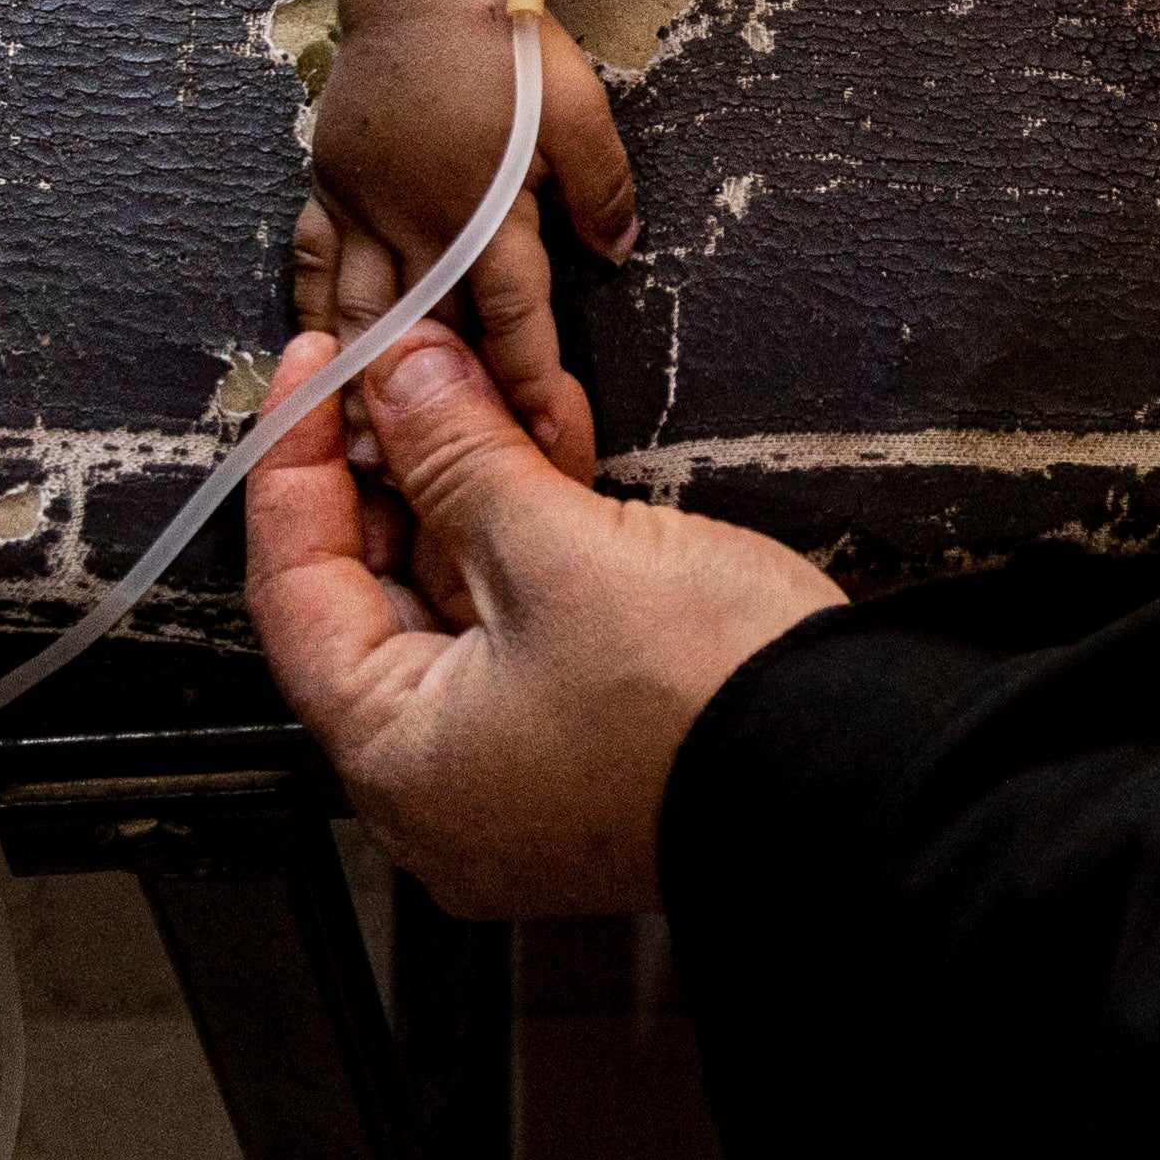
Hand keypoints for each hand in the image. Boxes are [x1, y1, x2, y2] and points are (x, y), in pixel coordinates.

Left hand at [249, 324, 843, 918]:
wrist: (863, 772)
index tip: (320, 370)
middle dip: (394, 472)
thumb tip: (401, 379)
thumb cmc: (708, 702)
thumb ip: (457, 454)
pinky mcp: (584, 755)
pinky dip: (521, 552)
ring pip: (451, 612)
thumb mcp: (560, 549)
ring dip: (465, 499)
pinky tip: (540, 462)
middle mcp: (439, 790)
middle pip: (370, 601)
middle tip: (406, 370)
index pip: (296, 589)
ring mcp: (515, 780)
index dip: (298, 462)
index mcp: (397, 762)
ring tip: (486, 396)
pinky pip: (518, 638)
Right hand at [295, 0, 625, 484]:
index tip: (545, 446)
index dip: (528, 384)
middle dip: (425, 412)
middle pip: (418, 332)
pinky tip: (312, 363)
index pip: (510, 316)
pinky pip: (308, 264)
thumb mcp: (581, 110)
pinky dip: (311, 319)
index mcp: (482, 200)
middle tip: (431, 485)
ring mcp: (358, 201)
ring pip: (348, 312)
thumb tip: (618, 256)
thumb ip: (603, 190)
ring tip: (357, 453)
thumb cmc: (512, 42)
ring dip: (356, 382)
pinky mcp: (327, 185)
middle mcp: (411, 214)